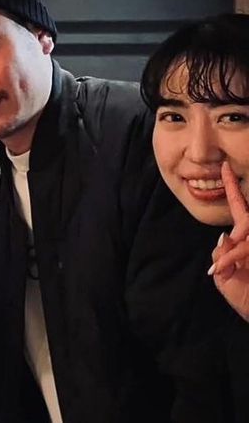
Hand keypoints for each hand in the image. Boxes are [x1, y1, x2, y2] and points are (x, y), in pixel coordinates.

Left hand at [208, 162, 248, 321]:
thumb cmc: (248, 301)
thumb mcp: (227, 280)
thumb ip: (223, 257)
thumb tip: (226, 238)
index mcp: (248, 240)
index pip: (241, 209)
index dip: (233, 188)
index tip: (225, 167)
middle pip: (245, 223)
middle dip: (235, 247)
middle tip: (226, 266)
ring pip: (246, 237)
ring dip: (235, 256)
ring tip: (224, 272)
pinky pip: (247, 248)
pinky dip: (235, 259)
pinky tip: (225, 270)